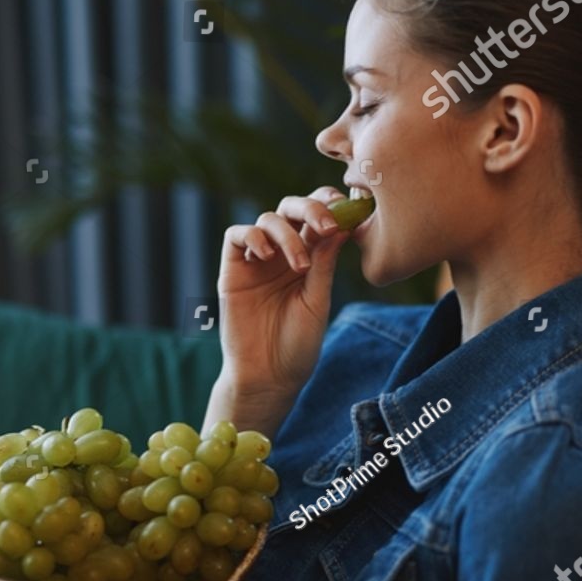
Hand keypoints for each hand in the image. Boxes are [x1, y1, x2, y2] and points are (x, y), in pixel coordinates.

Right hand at [216, 187, 350, 408]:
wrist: (268, 376)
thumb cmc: (297, 344)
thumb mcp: (318, 300)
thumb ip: (324, 263)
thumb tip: (343, 224)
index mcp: (309, 257)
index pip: (317, 216)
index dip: (329, 204)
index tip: (348, 210)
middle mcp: (283, 253)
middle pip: (292, 208)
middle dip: (310, 208)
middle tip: (326, 226)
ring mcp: (257, 260)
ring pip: (268, 219)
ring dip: (286, 234)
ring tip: (298, 267)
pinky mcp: (233, 270)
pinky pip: (235, 236)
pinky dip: (252, 236)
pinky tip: (266, 256)